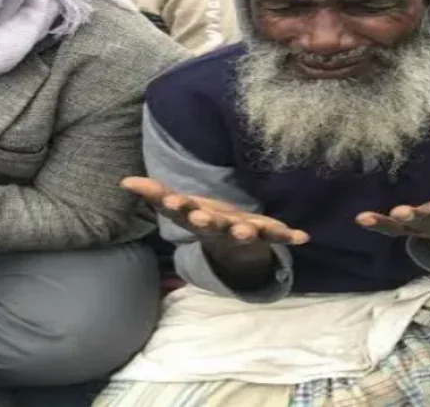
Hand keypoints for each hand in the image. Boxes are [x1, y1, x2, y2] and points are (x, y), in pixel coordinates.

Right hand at [122, 176, 308, 247]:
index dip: (178, 208)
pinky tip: (304, 236)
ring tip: (247, 232)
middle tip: (203, 218)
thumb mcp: (179, 205)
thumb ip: (155, 193)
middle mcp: (218, 228)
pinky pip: (279, 235)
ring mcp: (243, 233)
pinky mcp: (266, 234)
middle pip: (212, 226)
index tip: (173, 202)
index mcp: (197, 218)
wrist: (233, 248)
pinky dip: (291, 236)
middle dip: (209, 222)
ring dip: (245, 233)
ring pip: (243, 234)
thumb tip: (125, 181)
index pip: (183, 213)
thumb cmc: (204, 219)